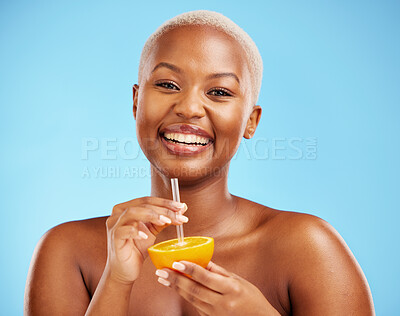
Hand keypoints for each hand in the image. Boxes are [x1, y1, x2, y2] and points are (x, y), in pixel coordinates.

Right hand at [105, 197, 187, 284]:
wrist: (126, 270)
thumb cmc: (137, 248)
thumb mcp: (153, 230)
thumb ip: (164, 218)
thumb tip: (182, 208)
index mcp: (127, 208)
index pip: (148, 200)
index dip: (165, 202)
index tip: (181, 207)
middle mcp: (118, 213)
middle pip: (142, 204)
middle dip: (163, 209)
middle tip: (178, 216)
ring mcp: (114, 225)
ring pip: (132, 212)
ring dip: (151, 215)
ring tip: (165, 222)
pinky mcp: (114, 239)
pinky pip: (123, 231)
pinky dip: (136, 231)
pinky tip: (146, 236)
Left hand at [155, 261, 278, 315]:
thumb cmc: (252, 299)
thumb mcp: (239, 281)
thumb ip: (220, 272)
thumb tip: (203, 261)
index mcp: (231, 289)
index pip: (206, 277)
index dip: (190, 269)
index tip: (176, 262)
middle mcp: (222, 302)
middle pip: (194, 290)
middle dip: (176, 280)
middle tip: (161, 271)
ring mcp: (216, 314)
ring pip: (192, 299)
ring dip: (176, 288)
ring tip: (164, 279)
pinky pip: (197, 306)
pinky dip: (186, 297)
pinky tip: (178, 289)